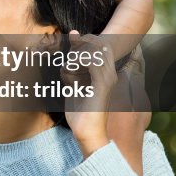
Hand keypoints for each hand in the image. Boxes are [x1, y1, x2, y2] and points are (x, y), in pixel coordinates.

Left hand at [62, 32, 117, 156]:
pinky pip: (92, 62)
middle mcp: (110, 74)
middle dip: (80, 44)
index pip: (99, 47)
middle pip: (98, 45)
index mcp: (104, 75)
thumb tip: (65, 64)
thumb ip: (71, 75)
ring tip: (66, 67)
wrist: (87, 132)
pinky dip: (78, 62)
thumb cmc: (80, 114)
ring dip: (76, 54)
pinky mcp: (102, 84)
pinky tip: (68, 71)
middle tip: (68, 52)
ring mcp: (108, 78)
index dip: (83, 42)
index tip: (70, 44)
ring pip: (94, 51)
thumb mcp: (73, 89)